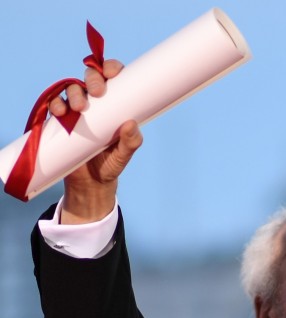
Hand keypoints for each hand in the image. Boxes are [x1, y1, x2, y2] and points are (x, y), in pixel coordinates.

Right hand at [54, 59, 142, 223]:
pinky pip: (54, 104)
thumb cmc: (111, 163)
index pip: (113, 78)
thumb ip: (132, 141)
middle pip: (90, 78)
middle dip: (92, 79)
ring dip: (74, 93)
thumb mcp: (125, 154)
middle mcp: (95, 103)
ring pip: (71, 89)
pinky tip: (60, 112)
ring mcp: (76, 110)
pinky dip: (55, 104)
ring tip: (79, 108)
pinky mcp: (60, 120)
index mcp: (114, 104)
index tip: (113, 73)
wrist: (91, 183)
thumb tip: (132, 124)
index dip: (111, 68)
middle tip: (97, 92)